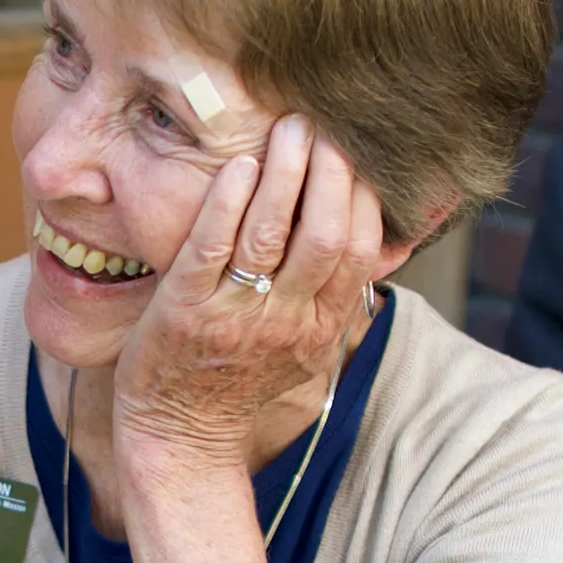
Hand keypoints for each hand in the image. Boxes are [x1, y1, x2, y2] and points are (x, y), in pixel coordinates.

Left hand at [109, 115, 384, 539]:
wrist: (179, 437)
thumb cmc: (240, 381)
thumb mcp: (305, 346)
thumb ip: (338, 297)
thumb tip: (382, 243)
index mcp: (319, 327)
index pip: (358, 250)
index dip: (362, 195)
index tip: (356, 152)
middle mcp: (285, 321)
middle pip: (324, 234)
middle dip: (329, 172)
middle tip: (322, 125)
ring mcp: (234, 314)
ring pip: (271, 233)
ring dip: (283, 173)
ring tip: (288, 128)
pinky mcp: (184, 309)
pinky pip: (211, 246)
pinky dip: (228, 202)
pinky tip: (237, 166)